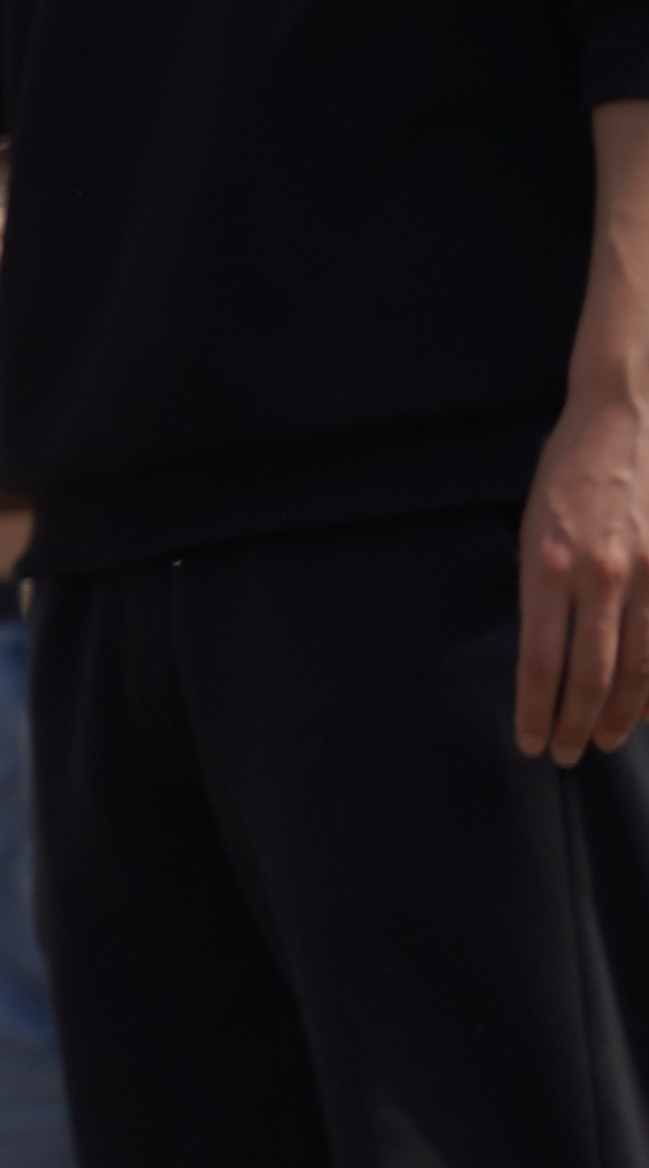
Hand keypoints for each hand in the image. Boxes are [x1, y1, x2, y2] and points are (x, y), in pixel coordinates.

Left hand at [517, 378, 648, 761]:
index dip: (537, 712)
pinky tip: (646, 703)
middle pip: (591, 675)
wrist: (626, 412)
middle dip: (577, 724)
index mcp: (548, 566)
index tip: (531, 743)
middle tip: (568, 755)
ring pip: (642, 665)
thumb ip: (540, 591)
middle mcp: (601, 574)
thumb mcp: (531, 529)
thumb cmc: (569, 471)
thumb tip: (545, 656)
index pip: (540, 664)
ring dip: (622, 712)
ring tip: (607, 740)